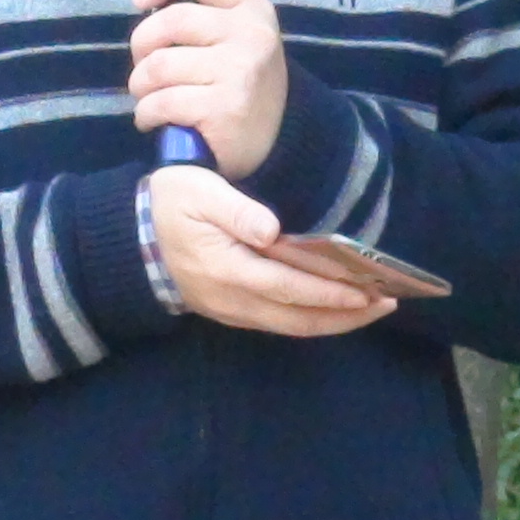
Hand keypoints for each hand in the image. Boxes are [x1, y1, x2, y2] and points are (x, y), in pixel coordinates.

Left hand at [130, 0, 287, 178]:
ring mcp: (240, 71)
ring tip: (148, 97)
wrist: (278, 140)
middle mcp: (251, 34)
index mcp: (252, 8)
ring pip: (159, 66)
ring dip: (141, 86)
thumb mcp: (241, 35)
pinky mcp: (225, 108)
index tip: (141, 1)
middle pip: (170, 21)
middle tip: (144, 68)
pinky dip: (147, 113)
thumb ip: (211, 5)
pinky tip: (154, 119)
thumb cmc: (244, 82)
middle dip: (141, 46)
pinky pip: (162, 102)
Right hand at [148, 166, 392, 338]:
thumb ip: (237, 210)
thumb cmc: (170, 206)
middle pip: (299, 317)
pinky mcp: (232, 313)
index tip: (367, 290)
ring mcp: (233, 311)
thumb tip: (273, 229)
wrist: (132, 240)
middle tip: (386, 304)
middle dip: (345, 314)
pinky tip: (333, 311)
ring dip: (333, 322)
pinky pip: (279, 323)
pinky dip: (312, 320)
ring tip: (370, 310)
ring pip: (291, 326)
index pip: (290, 286)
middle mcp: (235, 299)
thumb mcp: (197, 193)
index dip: (330, 292)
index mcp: (230, 269)